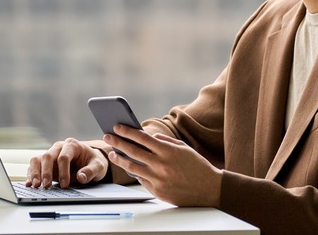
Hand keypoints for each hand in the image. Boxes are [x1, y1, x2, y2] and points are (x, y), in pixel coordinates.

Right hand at [25, 138, 107, 188]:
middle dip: (46, 171)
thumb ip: (91, 171)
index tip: (64, 184)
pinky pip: (34, 166)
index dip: (63, 171)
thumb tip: (81, 177)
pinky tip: (29, 184)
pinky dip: (30, 175)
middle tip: (46, 186)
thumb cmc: (94, 162)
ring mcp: (51, 154)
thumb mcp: (98, 166)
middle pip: (48, 156)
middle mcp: (59, 147)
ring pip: (37, 159)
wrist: (90, 161)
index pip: (64, 156)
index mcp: (72, 145)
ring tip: (36, 185)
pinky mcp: (45, 163)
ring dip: (35, 172)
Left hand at [104, 125, 222, 206]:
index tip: (117, 127)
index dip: (128, 132)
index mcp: (168, 151)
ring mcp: (159, 179)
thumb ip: (165, 141)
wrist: (209, 189)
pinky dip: (135, 173)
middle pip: (133, 151)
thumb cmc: (197, 166)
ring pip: (133, 167)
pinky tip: (129, 168)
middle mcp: (161, 164)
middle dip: (118, 142)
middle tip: (108, 137)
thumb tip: (149, 137)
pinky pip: (142, 180)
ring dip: (120, 159)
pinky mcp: (158, 191)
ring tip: (113, 154)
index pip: (143, 138)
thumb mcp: (184, 148)